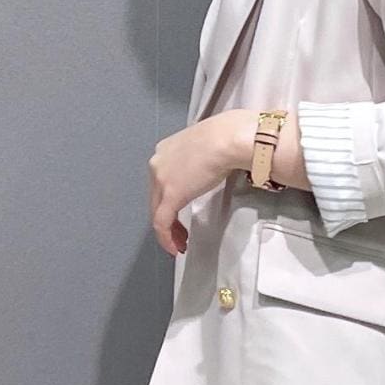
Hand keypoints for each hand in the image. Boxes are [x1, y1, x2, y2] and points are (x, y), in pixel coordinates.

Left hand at [148, 114, 248, 255]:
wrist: (226, 139)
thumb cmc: (226, 137)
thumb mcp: (206, 146)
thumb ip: (201, 159)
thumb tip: (211, 168)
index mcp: (165, 150)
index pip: (162, 181)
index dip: (169, 200)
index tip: (181, 212)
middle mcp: (157, 164)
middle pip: (157, 198)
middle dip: (168, 219)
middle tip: (180, 234)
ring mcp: (161, 180)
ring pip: (158, 212)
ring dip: (169, 231)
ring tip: (180, 243)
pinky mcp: (170, 196)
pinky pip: (162, 223)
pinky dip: (166, 238)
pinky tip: (175, 247)